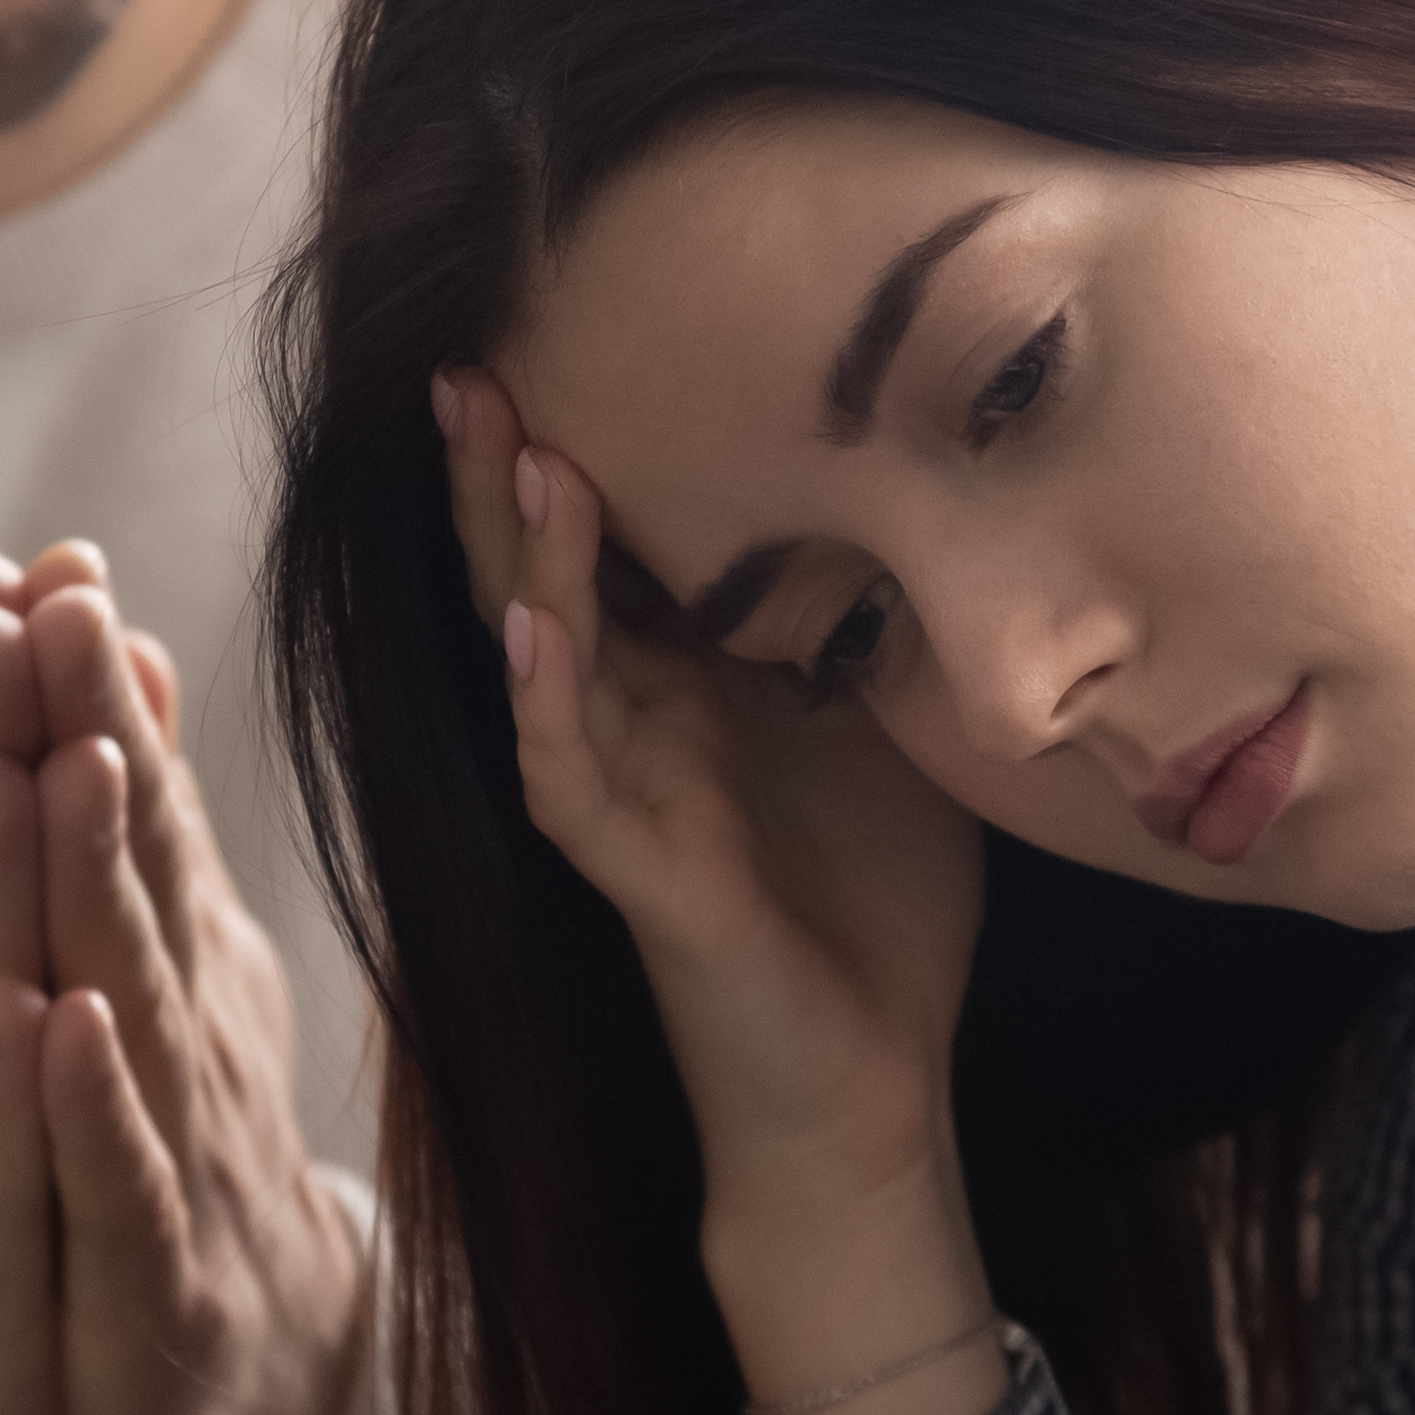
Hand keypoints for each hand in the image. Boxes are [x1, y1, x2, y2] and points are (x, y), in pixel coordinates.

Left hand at [2, 569, 375, 1414]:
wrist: (237, 1410)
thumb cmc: (185, 1178)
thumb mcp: (167, 995)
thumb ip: (148, 840)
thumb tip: (132, 668)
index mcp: (180, 967)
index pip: (138, 811)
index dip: (97, 693)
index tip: (47, 565)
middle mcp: (195, 1035)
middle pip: (146, 871)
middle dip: (105, 737)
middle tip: (65, 607)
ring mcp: (182, 1153)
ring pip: (139, 1001)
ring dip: (104, 885)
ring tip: (70, 767)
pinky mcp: (155, 1276)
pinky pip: (118, 1177)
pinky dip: (88, 1098)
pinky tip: (53, 1020)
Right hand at [440, 372, 1006, 1414]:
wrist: (872, 1092)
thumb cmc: (876, 911)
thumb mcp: (892, 727)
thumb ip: (881, 621)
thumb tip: (942, 489)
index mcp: (690, 686)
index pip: (617, 542)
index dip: (586, 440)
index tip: (569, 322)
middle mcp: (637, 730)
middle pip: (543, 573)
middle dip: (503, 468)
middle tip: (471, 354)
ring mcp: (628, 803)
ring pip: (541, 657)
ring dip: (520, 557)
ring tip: (503, 447)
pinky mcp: (644, 883)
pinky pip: (573, 785)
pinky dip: (548, 706)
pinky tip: (531, 639)